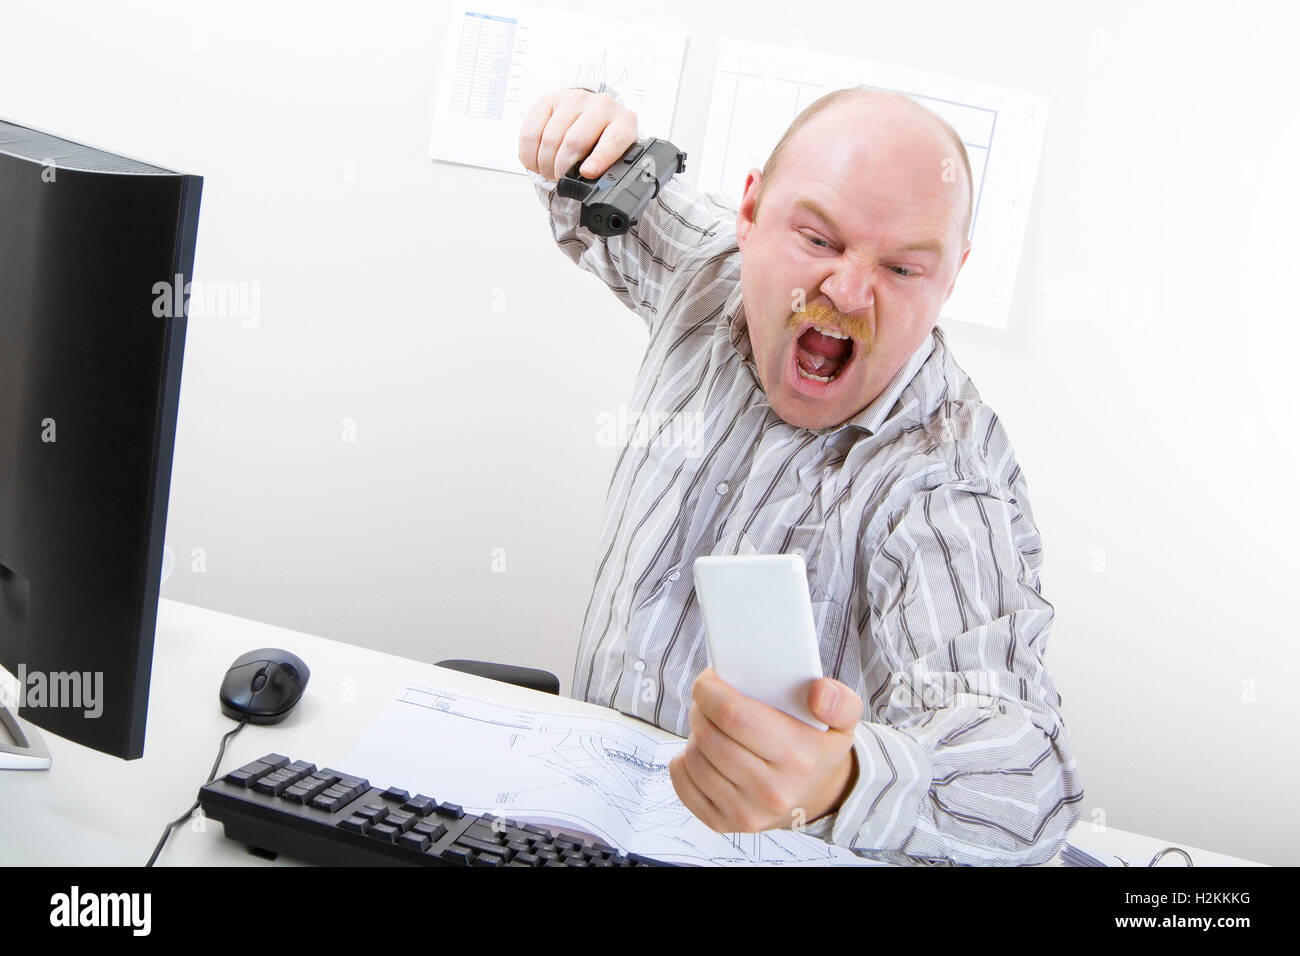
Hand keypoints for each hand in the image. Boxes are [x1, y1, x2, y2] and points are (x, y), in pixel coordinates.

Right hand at [517, 87, 638, 181]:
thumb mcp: (614, 157)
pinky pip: (531, 130)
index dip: (599, 159)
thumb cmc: (603, 142)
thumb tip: (587, 181)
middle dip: (562, 169)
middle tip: (559, 179)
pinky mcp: (550, 99)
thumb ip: (607, 169)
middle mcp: (601, 105)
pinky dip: (529, 153)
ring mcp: (575, 99)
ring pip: (551, 138)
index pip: (614, 139)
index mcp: (624, 122)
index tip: (587, 173)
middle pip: (574, 142)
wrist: (592, 117)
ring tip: (547, 171)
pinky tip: (534, 161)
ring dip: (544, 163)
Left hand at [669, 667, 862, 832]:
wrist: (816, 797)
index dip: (711, 691)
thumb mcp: (842, 722)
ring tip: (711, 725)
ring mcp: (746, 812)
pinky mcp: (722, 823)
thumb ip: (840, 701)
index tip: (710, 679)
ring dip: (694, 734)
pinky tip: (704, 751)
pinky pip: (683, 783)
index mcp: (799, 757)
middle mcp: (772, 791)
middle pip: (710, 737)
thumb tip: (818, 693)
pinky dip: (684, 761)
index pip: (734, 716)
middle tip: (708, 699)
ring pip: (694, 759)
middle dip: (700, 709)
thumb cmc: (818, 749)